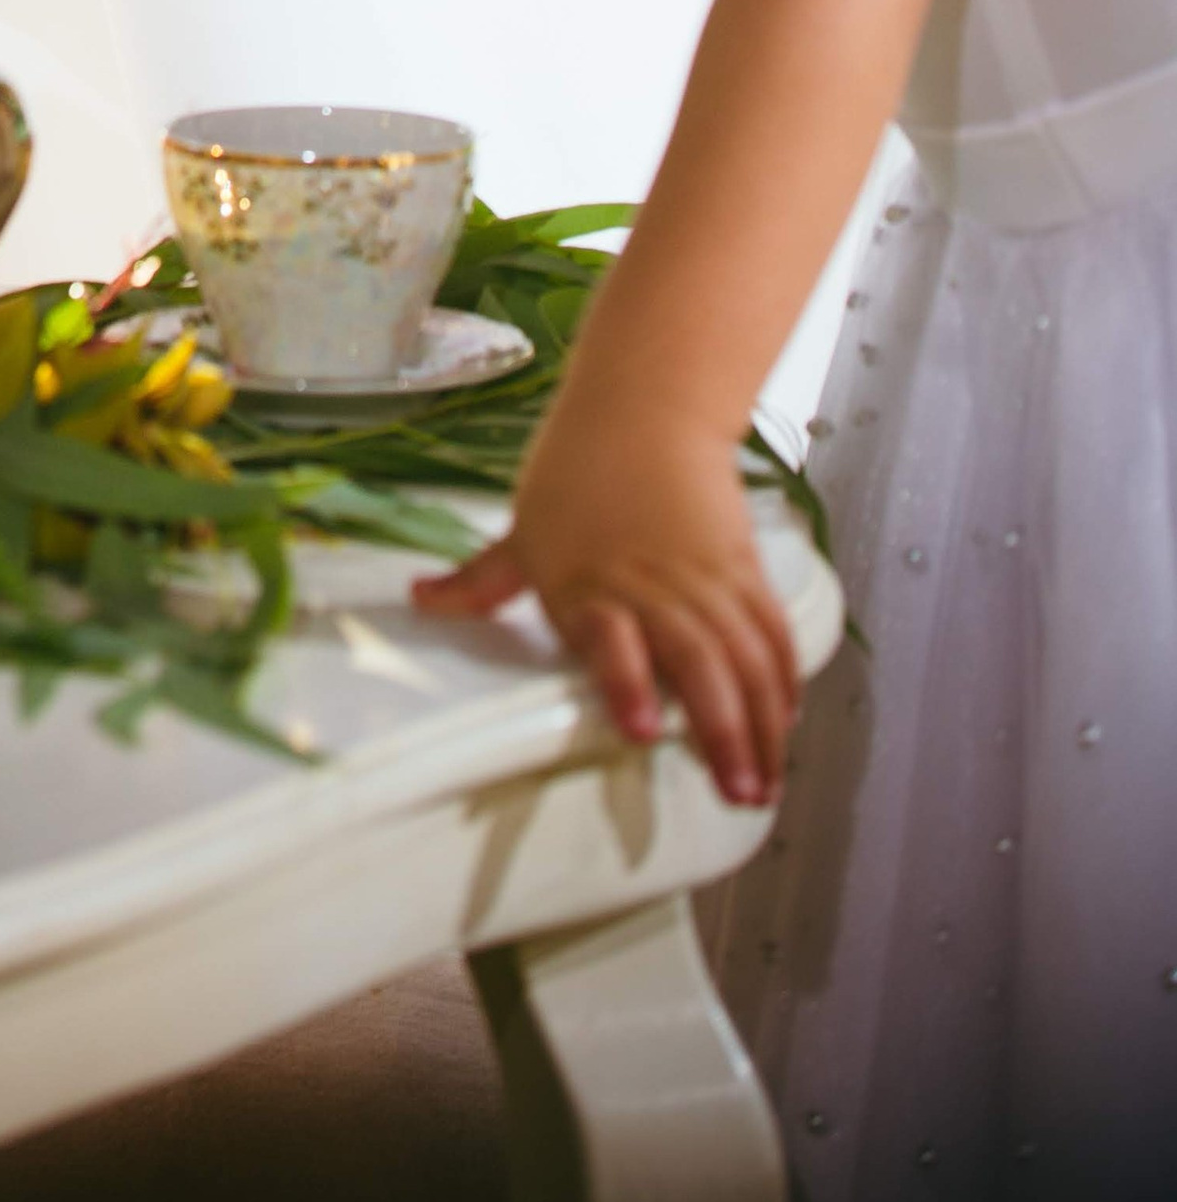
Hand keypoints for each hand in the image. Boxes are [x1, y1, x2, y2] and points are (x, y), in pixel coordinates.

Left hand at [411, 418, 797, 810]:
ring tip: (763, 785)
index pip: (610, 638)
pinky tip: (783, 722)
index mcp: (588, 586)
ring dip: (760, 725)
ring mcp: (705, 578)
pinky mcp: (742, 567)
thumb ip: (479, 583)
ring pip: (744, 658)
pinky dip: (782, 678)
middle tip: (736, 793)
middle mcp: (652, 587)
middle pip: (697, 661)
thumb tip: (419, 599)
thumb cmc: (575, 470)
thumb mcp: (522, 533)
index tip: (643, 732)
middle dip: (722, 731)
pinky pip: (769, 630)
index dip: (627, 683)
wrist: (644, 407)